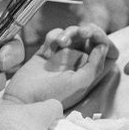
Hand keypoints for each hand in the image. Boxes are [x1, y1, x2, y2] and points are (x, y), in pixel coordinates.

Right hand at [2, 23, 118, 107]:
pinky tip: (51, 44)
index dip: (103, 40)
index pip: (105, 51)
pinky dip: (55, 35)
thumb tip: (102, 47)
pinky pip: (55, 35)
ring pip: (72, 34)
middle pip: (90, 38)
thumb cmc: (52, 95)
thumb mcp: (78, 84)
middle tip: (83, 32)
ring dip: (70, 32)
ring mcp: (61, 56)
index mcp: (89, 72)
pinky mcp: (46, 51)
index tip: (96, 37)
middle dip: (88, 31)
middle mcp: (77, 63)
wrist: (23, 98)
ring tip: (62, 41)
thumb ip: (94, 67)